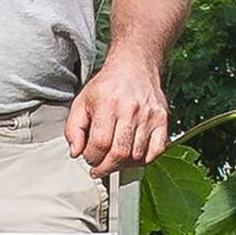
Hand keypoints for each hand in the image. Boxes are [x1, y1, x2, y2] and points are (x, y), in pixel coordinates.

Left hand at [65, 48, 168, 177]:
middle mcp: (130, 109)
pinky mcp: (162, 120)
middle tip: (99, 167)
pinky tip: (133, 157)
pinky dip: (144, 160)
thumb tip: (76, 152)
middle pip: (119, 153)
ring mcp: (149, 116)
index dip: (92, 157)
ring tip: (114, 160)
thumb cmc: (107, 85)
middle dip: (106, 167)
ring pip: (137, 155)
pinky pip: (157, 150)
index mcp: (108, 103)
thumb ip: (73, 129)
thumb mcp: (81, 102)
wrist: (134, 67)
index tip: (89, 158)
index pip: (100, 143)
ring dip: (123, 165)